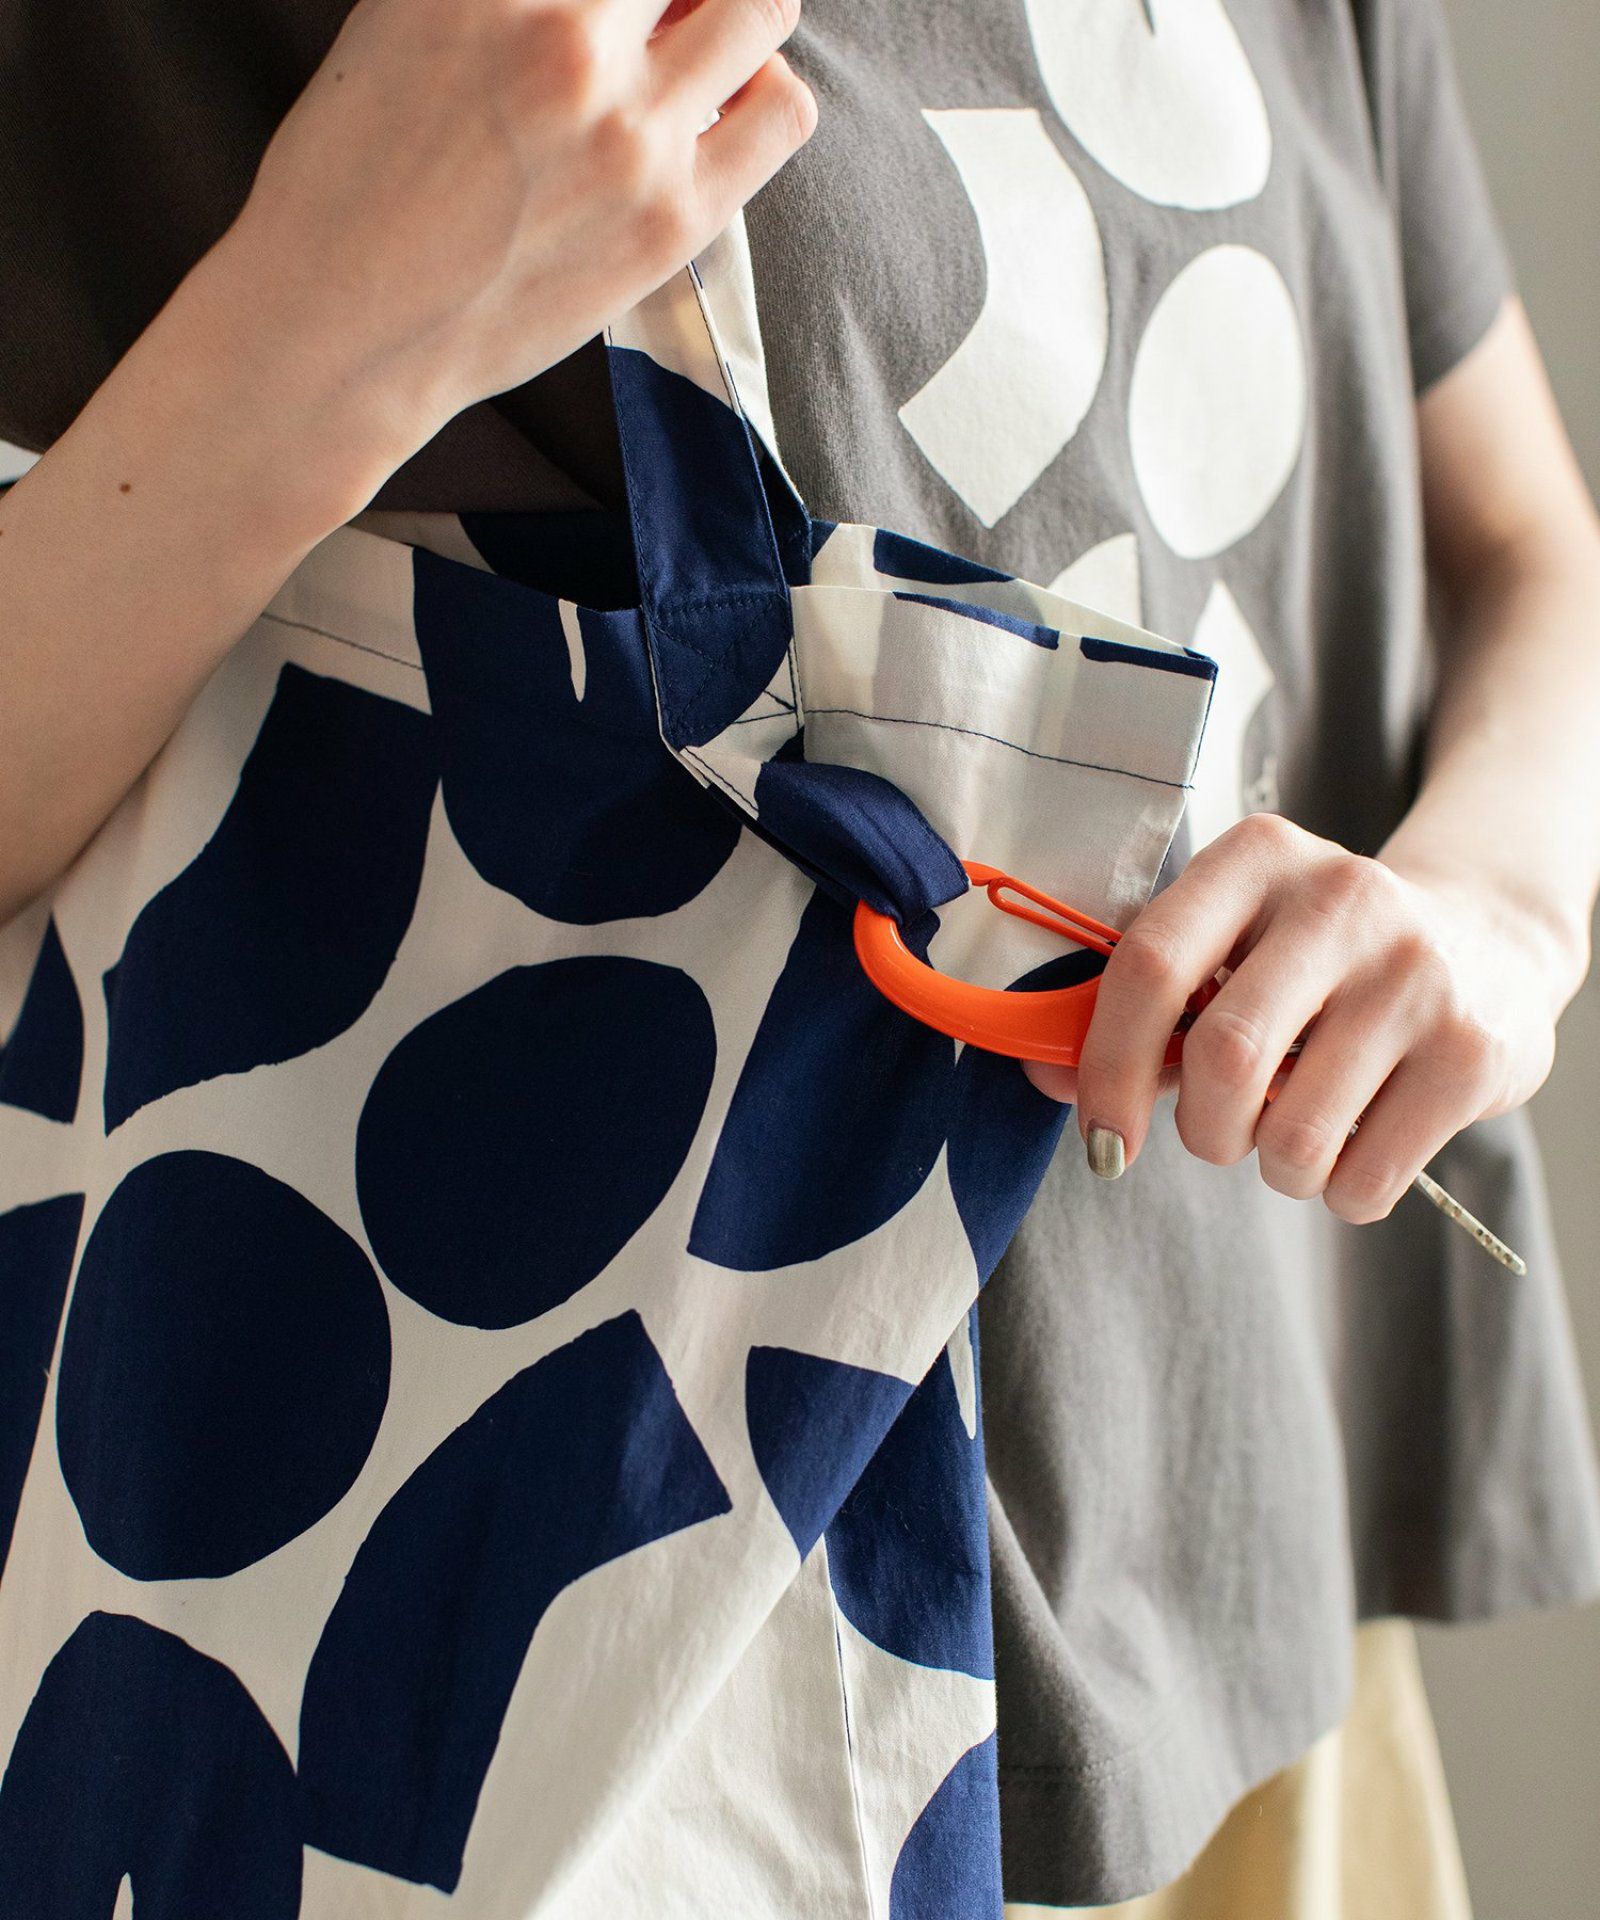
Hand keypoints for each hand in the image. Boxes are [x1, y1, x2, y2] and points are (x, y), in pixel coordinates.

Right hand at [219, 0, 815, 465]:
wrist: (347, 327)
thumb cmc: (356, 174)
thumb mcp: (403, 14)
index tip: (622, 3)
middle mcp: (566, 38)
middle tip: (658, 15)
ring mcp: (629, 132)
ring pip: (760, 8)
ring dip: (734, 16)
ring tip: (693, 51)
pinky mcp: (674, 216)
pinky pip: (782, 110)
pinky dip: (763, 92)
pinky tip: (715, 115)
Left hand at [1023, 813, 1566, 1222]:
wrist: (1492, 942)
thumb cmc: (1319, 962)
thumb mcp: (1234, 950)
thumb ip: (1138, 1010)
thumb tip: (1044, 1073)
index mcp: (1257, 858)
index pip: (1150, 964)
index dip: (1107, 1065)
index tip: (1103, 1141)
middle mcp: (1342, 897)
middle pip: (1222, 1060)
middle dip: (1203, 1131)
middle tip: (1220, 1133)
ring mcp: (1417, 972)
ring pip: (1295, 1135)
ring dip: (1276, 1167)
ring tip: (1297, 1132)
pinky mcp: (1473, 1049)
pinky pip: (1365, 1179)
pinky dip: (1340, 1190)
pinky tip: (1360, 1140)